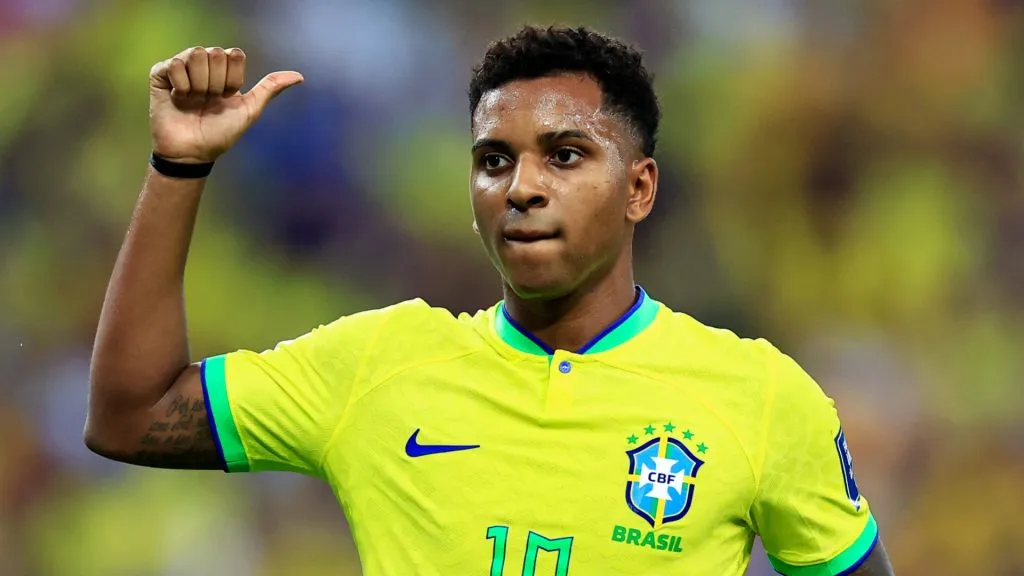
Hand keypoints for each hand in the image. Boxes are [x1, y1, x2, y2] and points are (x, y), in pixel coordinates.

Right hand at [149, 47, 302, 163]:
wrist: (193, 152)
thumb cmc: (220, 133)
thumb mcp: (249, 110)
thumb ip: (270, 88)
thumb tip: (300, 76)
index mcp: (224, 70)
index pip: (235, 54)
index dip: (233, 79)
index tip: (227, 97)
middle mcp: (203, 65)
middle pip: (215, 53)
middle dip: (216, 82)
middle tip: (209, 100)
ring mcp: (181, 68)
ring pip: (195, 54)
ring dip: (199, 84)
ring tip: (193, 100)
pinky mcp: (160, 74)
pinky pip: (174, 64)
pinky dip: (180, 85)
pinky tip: (178, 98)